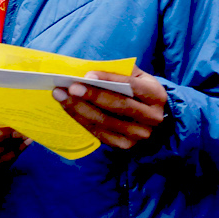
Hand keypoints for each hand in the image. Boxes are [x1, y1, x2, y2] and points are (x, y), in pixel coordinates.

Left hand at [52, 71, 169, 149]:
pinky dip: (82, 120)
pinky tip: (69, 108)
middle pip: (119, 106)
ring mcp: (139, 134)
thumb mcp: (136, 76)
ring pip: (106, 122)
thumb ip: (119, 72)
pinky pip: (100, 133)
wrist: (149, 116)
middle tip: (70, 87)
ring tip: (61, 96)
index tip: (87, 75)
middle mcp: (152, 117)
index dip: (109, 79)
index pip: (132, 85)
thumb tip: (89, 73)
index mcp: (156, 95)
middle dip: (92, 96)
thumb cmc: (137, 91)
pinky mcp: (126, 145)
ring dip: (80, 109)